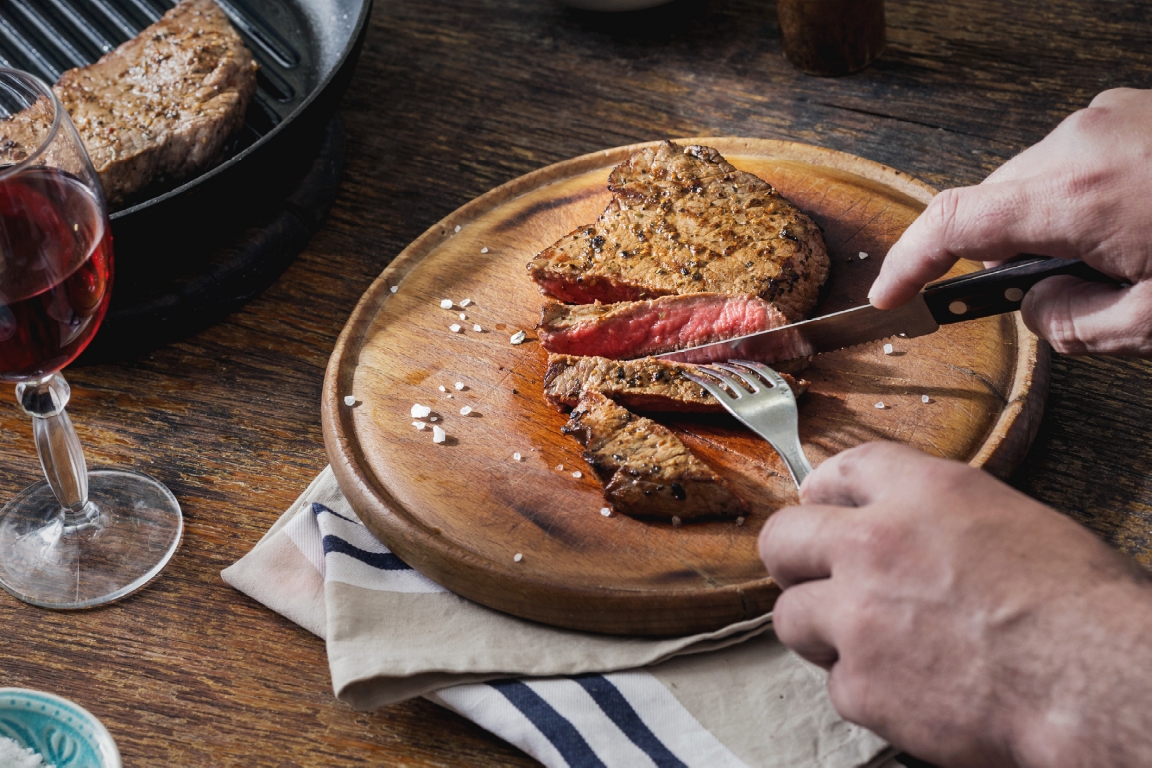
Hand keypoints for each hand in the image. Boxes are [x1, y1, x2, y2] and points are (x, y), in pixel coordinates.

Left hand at [759, 442, 1151, 766]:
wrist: (1097, 683)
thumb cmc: (1081, 607)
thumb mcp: (1013, 522)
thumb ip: (940, 520)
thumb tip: (915, 534)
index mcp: (923, 493)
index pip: (843, 469)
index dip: (824, 490)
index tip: (818, 505)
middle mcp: (875, 545)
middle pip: (783, 538)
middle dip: (792, 561)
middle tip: (812, 579)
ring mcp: (857, 617)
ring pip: (791, 617)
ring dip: (822, 631)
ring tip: (872, 644)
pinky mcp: (860, 684)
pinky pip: (838, 683)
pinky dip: (867, 691)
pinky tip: (914, 690)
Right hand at [869, 88, 1151, 357]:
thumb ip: (1076, 325)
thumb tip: (1036, 308)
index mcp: (1075, 195)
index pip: (952, 225)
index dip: (908, 265)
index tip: (889, 295)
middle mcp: (1079, 143)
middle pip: (995, 206)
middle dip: (1008, 255)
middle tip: (1061, 293)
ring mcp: (1107, 117)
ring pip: (1036, 183)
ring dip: (1052, 223)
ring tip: (1122, 255)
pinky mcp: (1133, 108)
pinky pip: (1077, 157)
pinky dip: (1086, 194)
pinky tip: (1136, 219)